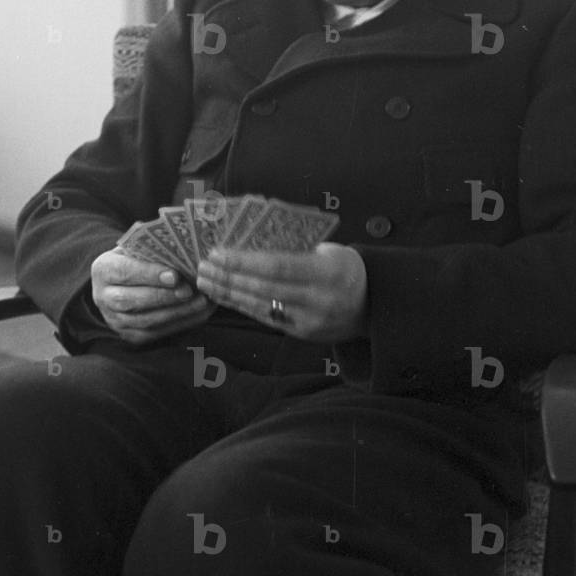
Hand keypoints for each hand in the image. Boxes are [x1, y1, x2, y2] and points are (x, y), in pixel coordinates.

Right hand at [91, 248, 214, 346]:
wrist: (125, 283)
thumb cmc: (138, 259)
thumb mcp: (140, 248)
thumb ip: (155, 249)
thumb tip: (185, 249)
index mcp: (103, 269)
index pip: (124, 271)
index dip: (149, 274)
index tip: (174, 276)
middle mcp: (103, 297)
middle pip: (131, 300)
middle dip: (163, 296)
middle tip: (189, 291)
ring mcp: (116, 320)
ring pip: (145, 320)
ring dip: (177, 312)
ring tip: (200, 302)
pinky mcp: (131, 336)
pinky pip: (157, 333)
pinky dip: (182, 322)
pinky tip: (200, 312)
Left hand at [197, 243, 367, 343]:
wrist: (372, 305)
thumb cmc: (344, 268)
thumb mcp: (330, 251)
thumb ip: (296, 249)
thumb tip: (251, 241)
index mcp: (329, 271)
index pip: (278, 266)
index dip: (245, 261)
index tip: (218, 252)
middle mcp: (320, 299)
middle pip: (264, 288)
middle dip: (229, 276)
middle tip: (203, 266)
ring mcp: (311, 321)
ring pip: (260, 306)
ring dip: (229, 293)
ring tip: (205, 280)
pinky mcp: (302, 334)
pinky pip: (266, 318)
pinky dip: (242, 305)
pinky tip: (224, 295)